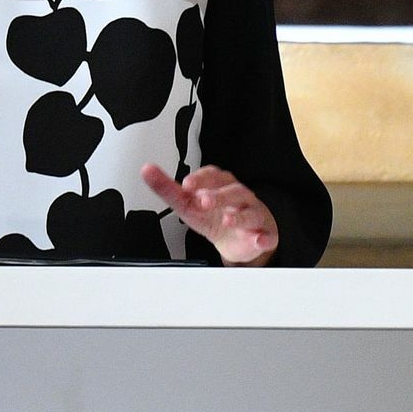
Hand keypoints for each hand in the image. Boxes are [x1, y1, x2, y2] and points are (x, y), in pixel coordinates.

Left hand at [141, 164, 277, 266]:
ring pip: (250, 212)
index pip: (213, 176)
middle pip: (233, 191)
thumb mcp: (188, 203)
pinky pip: (266, 236)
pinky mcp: (262, 235)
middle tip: (203, 201)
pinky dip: (263, 239)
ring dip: (239, 216)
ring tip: (227, 221)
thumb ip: (167, 188)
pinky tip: (258, 240)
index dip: (201, 179)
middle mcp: (238, 197)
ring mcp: (252, 215)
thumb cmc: (213, 215)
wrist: (239, 236)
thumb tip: (147, 171)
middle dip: (219, 196)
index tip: (187, 184)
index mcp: (219, 186)